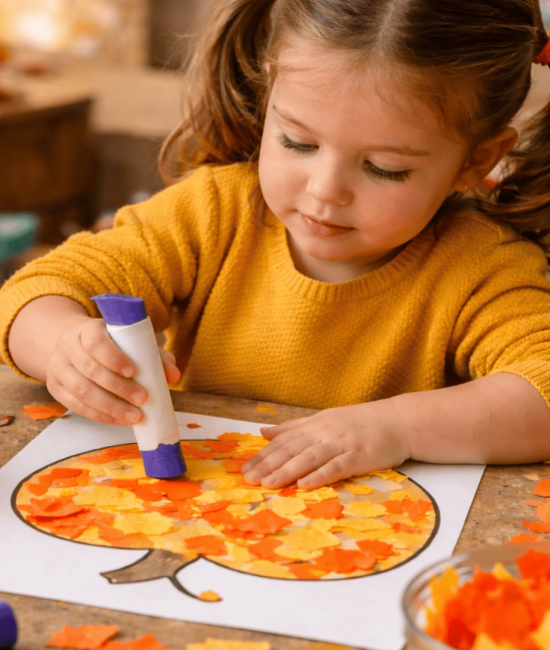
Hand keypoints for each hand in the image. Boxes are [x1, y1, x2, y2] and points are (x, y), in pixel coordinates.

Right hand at [46, 318, 179, 425]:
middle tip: (142, 399)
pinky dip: (99, 415)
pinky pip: (75, 406)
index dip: (113, 358)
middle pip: (90, 370)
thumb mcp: (131, 343)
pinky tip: (118, 420)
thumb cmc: (112, 345)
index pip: (96, 342)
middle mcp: (68, 347)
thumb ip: (155, 356)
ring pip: (81, 391)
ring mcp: (59, 368)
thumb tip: (174, 375)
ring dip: (110, 407)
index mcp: (88, 330)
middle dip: (119, 388)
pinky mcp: (56, 387)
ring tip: (134, 416)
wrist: (75, 346)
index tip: (133, 371)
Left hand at [242, 402, 409, 488]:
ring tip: (269, 483)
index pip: (283, 441)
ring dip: (287, 471)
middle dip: (268, 464)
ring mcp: (342, 443)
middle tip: (249, 480)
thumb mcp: (323, 419)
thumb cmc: (360, 423)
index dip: (263, 455)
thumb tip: (263, 431)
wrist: (398, 421)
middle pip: (292, 449)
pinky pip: (337, 466)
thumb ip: (293, 427)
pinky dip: (320, 475)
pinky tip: (305, 484)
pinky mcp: (359, 455)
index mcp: (314, 425)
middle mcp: (324, 432)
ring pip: (309, 457)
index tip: (244, 469)